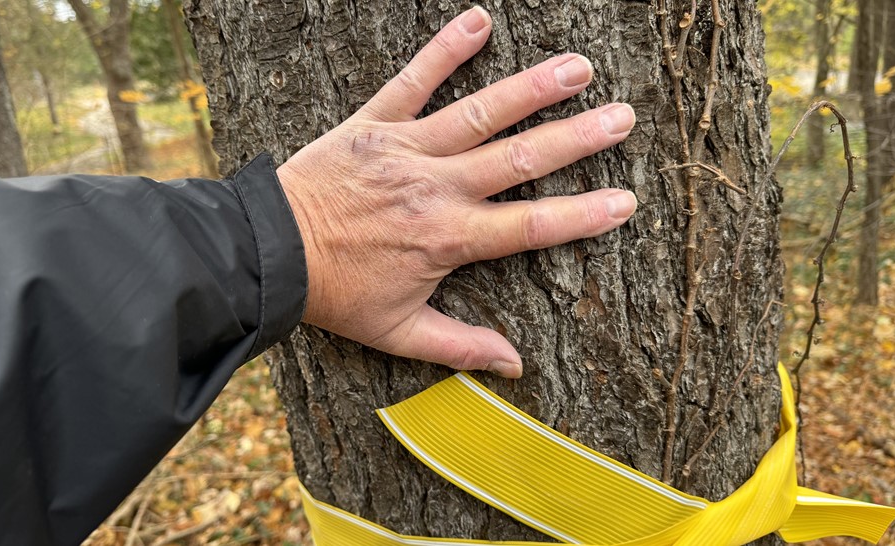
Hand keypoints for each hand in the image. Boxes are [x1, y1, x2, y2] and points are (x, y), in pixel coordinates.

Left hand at [277, 6, 636, 377]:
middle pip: (520, 159)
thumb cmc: (335, 294)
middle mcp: (437, 188)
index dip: (582, 215)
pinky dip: (444, 51)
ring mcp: (406, 150)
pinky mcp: (373, 123)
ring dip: (532, 88)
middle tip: (623, 118)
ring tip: (578, 67)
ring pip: (480, 114)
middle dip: (577, 138)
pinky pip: (412, 80)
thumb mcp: (397, 332)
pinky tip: (479, 21)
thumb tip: (515, 367)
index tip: (625, 201)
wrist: (270, 254)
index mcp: (448, 239)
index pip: (530, 225)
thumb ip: (460, 347)